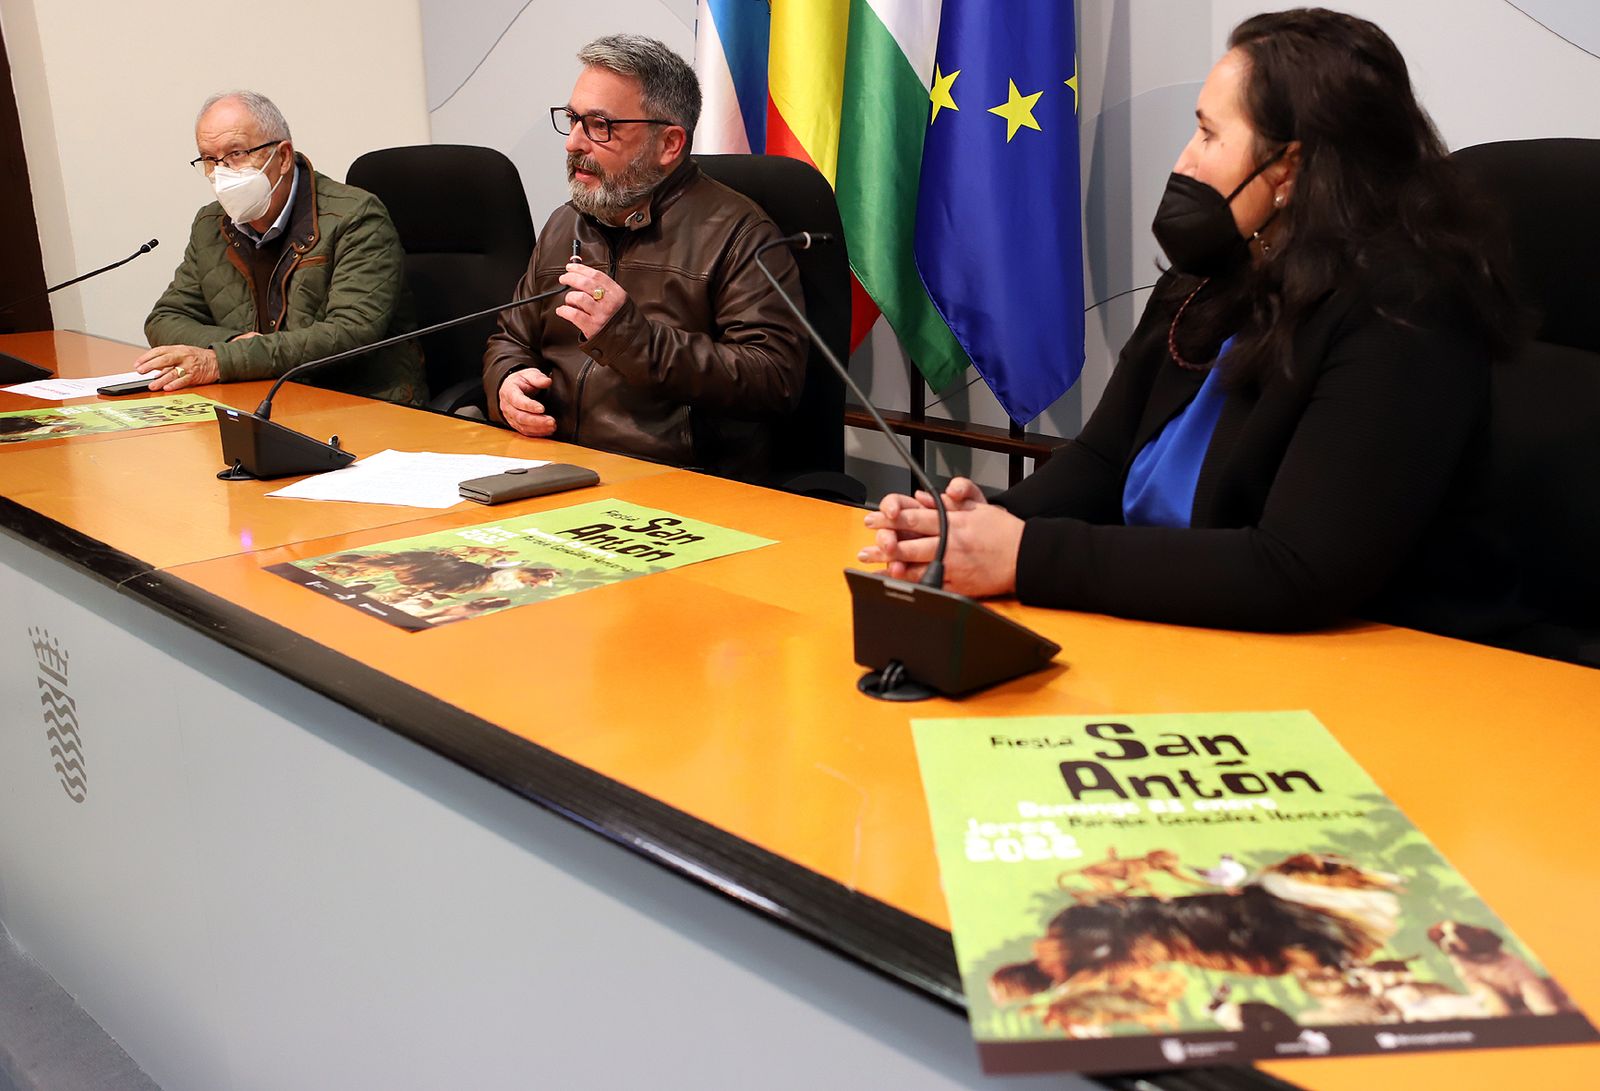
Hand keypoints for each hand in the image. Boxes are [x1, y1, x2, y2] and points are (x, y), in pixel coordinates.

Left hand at [135, 344, 219, 390]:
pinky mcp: (195, 376)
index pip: (159, 351)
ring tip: (152, 386)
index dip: (146, 357)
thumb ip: (168, 363)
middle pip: (164, 360)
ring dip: (160, 380)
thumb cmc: (197, 358)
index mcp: (177, 349)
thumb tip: (154, 372)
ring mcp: (189, 366)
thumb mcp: (181, 355)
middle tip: (140, 371)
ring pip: (172, 372)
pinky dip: (175, 385)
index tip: (137, 364)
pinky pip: (184, 381)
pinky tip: (167, 388)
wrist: (217, 361)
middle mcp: (182, 356)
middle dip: (150, 365)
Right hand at [499, 368, 555, 436]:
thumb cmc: (521, 382)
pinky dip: (537, 433)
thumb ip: (537, 377)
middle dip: (537, 421)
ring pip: (523, 426)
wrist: (512, 389)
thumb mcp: (528, 374)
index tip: (542, 408)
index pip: (517, 400)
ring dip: (538, 428)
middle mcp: (507, 406)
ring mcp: (510, 417)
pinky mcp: (515, 424)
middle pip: (520, 416)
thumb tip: (547, 381)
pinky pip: (525, 431)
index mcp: (509, 392)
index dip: (529, 406)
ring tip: (552, 426)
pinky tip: (548, 430)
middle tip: (551, 421)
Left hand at [555, 258, 625, 339]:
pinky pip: (573, 314)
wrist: (627, 342)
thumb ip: (603, 289)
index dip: (580, 268)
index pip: (596, 275)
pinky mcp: (592, 327)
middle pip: (585, 283)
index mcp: (617, 293)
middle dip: (570, 278)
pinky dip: (564, 311)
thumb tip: (581, 273)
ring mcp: (601, 315)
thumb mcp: (618, 301)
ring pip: (578, 297)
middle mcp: (609, 303)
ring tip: (569, 300)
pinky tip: (562, 310)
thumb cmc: (620, 320)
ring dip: (569, 297)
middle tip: (564, 278)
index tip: (571, 267)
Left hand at [860, 478, 1022, 597]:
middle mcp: (951, 546)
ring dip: (893, 567)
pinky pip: (931, 586)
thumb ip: (952, 499)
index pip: (917, 520)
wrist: (1026, 557)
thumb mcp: (979, 507)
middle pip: (911, 546)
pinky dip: (913, 586)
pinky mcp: (958, 585)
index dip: (893, 519)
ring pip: (917, 568)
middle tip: (867, 547)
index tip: (876, 519)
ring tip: (874, 567)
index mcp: (954, 524)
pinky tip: (899, 586)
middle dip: (886, 546)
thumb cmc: (1003, 532)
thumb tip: (926, 497)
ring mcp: (954, 568)